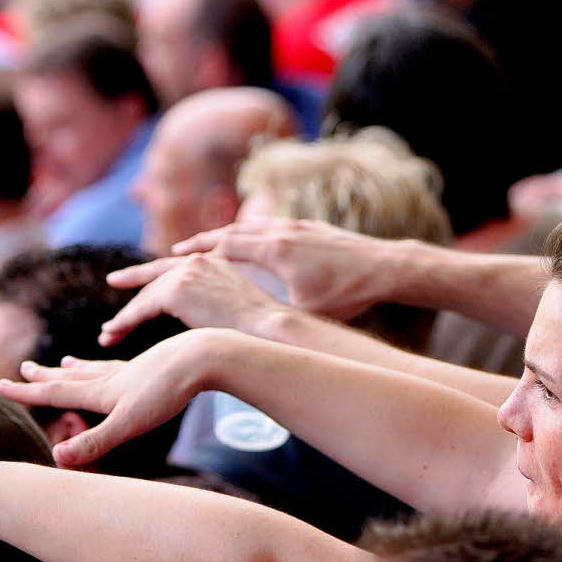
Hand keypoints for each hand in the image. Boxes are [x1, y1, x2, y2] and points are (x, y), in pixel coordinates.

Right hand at [0, 330, 221, 467]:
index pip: (57, 393)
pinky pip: (124, 366)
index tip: (2, 385)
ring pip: (98, 369)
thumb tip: (56, 457)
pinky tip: (123, 366)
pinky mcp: (156, 366)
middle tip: (24, 368)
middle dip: (46, 377)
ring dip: (78, 369)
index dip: (29, 393)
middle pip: (72, 377)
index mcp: (102, 392)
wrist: (202, 357)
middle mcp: (114, 378)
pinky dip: (112, 366)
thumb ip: (94, 442)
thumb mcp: (129, 424)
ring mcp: (135, 370)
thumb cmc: (167, 392)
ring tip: (66, 363)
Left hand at [100, 254, 278, 345]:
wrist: (267, 325)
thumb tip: (208, 314)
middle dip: (132, 300)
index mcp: (213, 260)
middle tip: (113, 310)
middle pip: (154, 281)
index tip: (129, 279)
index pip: (173, 268)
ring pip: (145, 297)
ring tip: (108, 334)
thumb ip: (217, 299)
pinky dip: (124, 323)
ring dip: (125, 318)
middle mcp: (196, 261)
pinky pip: (141, 310)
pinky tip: (112, 334)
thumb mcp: (236, 302)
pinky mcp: (174, 291)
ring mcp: (184, 273)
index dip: (149, 277)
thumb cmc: (261, 324)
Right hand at [172, 217, 395, 320]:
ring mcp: (299, 227)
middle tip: (177, 249)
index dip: (198, 251)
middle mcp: (283, 232)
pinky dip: (256, 234)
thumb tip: (250, 334)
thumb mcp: (309, 311)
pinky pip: (274, 227)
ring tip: (210, 244)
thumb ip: (277, 316)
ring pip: (254, 227)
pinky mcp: (314, 228)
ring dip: (229, 235)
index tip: (174, 256)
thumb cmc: (350, 293)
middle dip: (203, 241)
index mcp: (277, 250)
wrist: (388, 266)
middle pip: (233, 231)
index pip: (226, 245)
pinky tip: (253, 243)